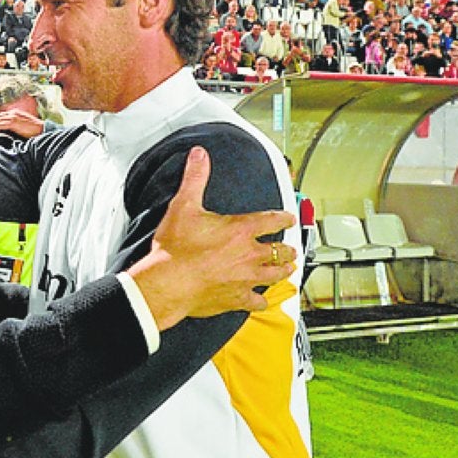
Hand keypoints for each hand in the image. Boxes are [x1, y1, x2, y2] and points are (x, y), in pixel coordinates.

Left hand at [0, 108, 43, 139]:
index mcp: (15, 113)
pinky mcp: (14, 122)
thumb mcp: (22, 126)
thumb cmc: (34, 130)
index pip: (0, 116)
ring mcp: (13, 117)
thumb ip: (14, 126)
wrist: (42, 130)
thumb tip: (7, 131)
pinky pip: (0, 124)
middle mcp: (13, 113)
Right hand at [126, 146, 295, 325]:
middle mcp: (250, 254)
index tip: (288, 218)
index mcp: (241, 230)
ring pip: (275, 275)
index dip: (283, 217)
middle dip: (286, 249)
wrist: (168, 282)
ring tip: (286, 270)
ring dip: (282, 271)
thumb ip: (195, 178)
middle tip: (289, 249)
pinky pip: (257, 301)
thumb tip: (200, 156)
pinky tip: (261, 300)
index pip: (272, 220)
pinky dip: (261, 300)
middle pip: (280, 251)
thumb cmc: (176, 248)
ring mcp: (245, 278)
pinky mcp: (236, 298)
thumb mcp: (183, 206)